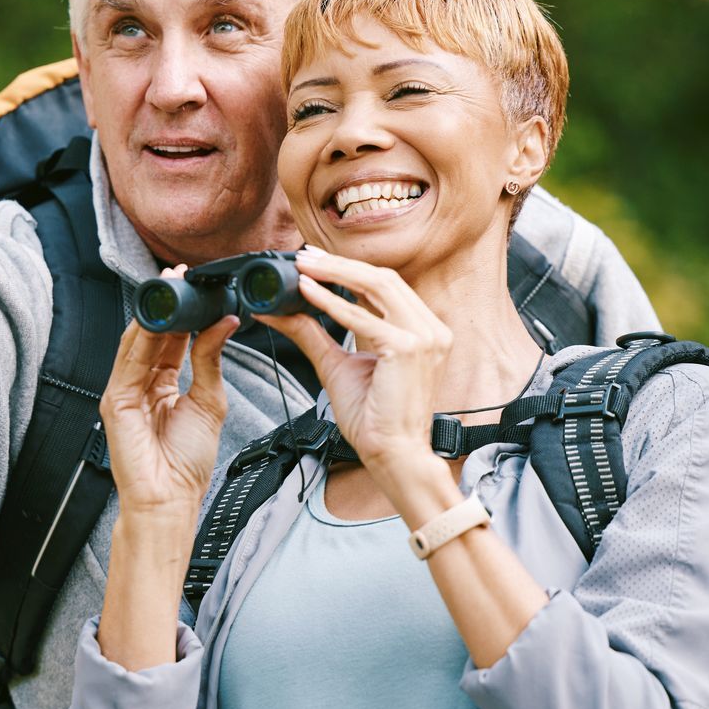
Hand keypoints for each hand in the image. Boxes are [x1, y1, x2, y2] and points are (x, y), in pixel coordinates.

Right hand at [99, 294, 238, 521]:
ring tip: (170, 288)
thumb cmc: (186, 463)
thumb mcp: (209, 401)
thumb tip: (225, 322)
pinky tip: (158, 320)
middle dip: (166, 304)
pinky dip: (142, 339)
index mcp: (161, 384)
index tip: (196, 285)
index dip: (183, 311)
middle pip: (150, 335)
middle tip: (181, 276)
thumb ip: (211, 360)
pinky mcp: (114, 402)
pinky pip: (128, 363)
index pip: (170, 338)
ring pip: (136, 342)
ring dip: (153, 314)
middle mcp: (140, 384)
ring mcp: (123, 392)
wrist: (170, 501)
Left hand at [254, 247, 451, 507]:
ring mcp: (425, 337)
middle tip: (304, 255)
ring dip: (336, 273)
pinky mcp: (409, 349)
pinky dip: (332, 302)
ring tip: (304, 266)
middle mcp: (430, 328)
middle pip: (382, 278)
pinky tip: (308, 292)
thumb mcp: (337, 365)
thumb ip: (313, 334)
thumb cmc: (373, 417)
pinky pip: (363, 318)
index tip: (315, 259)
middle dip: (339, 264)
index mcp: (422, 330)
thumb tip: (279, 312)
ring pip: (377, 286)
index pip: (384, 286)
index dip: (349, 269)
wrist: (392, 452)